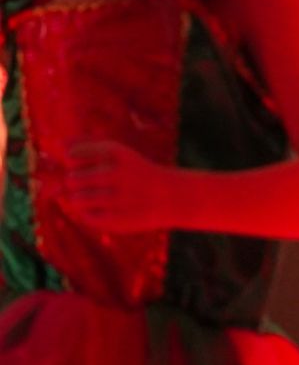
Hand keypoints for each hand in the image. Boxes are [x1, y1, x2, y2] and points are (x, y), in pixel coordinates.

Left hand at [59, 140, 179, 233]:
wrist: (172, 197)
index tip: (86, 166)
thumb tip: (60, 145)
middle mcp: (116, 173)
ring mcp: (118, 198)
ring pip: (75, 200)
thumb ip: (87, 147)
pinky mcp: (119, 219)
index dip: (74, 163)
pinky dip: (89, 214)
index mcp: (115, 153)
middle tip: (90, 186)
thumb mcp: (117, 153)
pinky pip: (86, 217)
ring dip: (80, 200)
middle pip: (71, 179)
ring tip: (94, 198)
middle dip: (76, 183)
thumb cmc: (136, 173)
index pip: (71, 156)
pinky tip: (102, 210)